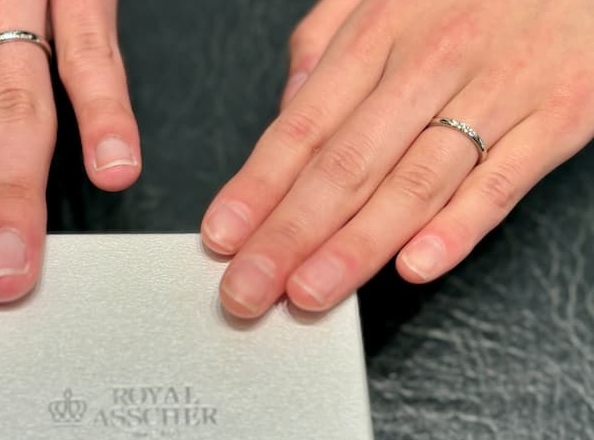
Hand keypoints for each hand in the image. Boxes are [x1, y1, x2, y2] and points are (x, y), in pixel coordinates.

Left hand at [202, 0, 593, 316]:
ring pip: (413, 183)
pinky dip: (458, 227)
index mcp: (378, 33)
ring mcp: (497, 91)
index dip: (257, 189)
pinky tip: (414, 265)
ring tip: (310, 292)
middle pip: (345, 166)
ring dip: (355, 246)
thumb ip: (325, 42)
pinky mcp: (557, 115)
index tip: (223, 236)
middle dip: (288, 235)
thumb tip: (287, 106)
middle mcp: (429, 64)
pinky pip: (501, 182)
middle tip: (249, 288)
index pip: (302, 127)